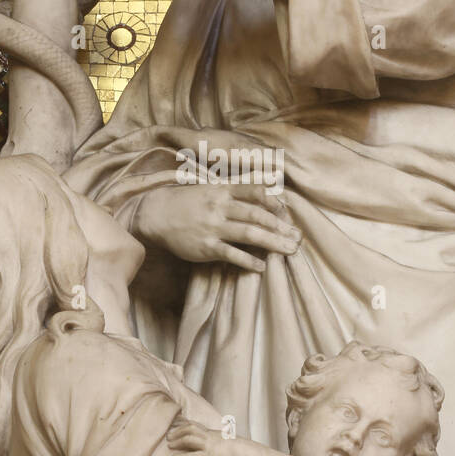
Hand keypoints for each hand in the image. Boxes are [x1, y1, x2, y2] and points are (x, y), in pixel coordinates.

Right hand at [133, 182, 300, 273]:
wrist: (156, 213)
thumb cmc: (186, 202)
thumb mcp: (210, 188)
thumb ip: (235, 191)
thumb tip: (264, 191)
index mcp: (223, 191)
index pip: (254, 192)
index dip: (273, 201)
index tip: (287, 211)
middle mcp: (221, 207)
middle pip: (257, 216)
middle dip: (281, 226)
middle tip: (298, 237)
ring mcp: (214, 227)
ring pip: (249, 234)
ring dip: (273, 242)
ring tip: (290, 250)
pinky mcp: (206, 247)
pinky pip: (231, 254)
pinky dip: (248, 261)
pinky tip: (262, 267)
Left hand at [168, 419, 236, 455]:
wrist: (243, 454)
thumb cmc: (235, 448)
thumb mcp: (223, 439)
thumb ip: (214, 438)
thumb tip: (209, 439)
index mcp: (211, 433)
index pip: (194, 424)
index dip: (182, 424)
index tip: (173, 425)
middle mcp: (208, 437)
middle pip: (190, 429)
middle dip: (177, 431)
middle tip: (168, 436)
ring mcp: (209, 446)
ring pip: (190, 439)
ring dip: (178, 441)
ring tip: (169, 445)